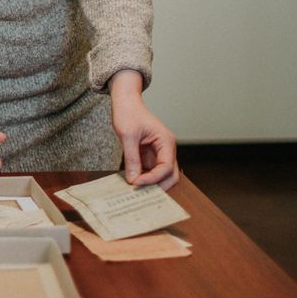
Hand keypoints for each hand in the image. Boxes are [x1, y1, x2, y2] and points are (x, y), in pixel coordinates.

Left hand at [108, 69, 178, 189]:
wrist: (125, 102)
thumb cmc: (129, 113)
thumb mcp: (128, 135)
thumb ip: (132, 158)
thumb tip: (134, 179)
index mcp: (166, 142)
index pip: (166, 167)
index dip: (153, 178)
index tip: (136, 183)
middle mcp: (166, 149)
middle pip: (170, 175)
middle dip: (158, 186)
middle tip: (141, 194)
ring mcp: (159, 153)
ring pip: (161, 175)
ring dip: (151, 184)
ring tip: (135, 191)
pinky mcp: (150, 155)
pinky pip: (150, 171)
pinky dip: (144, 178)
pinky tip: (133, 182)